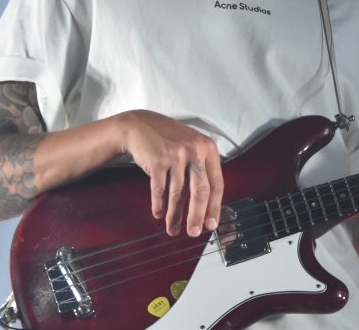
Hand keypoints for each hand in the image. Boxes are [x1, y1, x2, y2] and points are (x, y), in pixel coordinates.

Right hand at [118, 110, 223, 237]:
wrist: (141, 125)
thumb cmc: (169, 139)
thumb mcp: (192, 145)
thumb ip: (202, 167)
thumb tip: (207, 203)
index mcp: (208, 148)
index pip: (216, 183)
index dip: (214, 207)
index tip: (211, 224)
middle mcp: (194, 150)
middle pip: (200, 191)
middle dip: (197, 216)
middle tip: (194, 232)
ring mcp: (176, 155)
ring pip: (178, 194)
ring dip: (175, 215)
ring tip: (173, 229)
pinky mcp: (158, 161)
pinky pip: (160, 190)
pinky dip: (159, 205)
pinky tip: (158, 213)